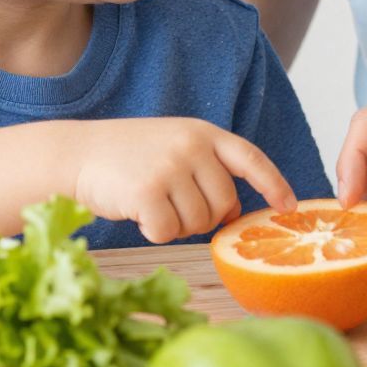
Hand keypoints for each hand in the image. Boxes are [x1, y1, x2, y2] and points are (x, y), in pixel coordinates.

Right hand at [71, 117, 294, 243]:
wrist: (76, 154)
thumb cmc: (128, 156)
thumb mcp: (174, 145)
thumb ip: (207, 168)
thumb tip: (234, 211)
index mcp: (203, 132)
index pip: (250, 158)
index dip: (274, 183)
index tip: (289, 207)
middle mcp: (191, 146)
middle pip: (224, 203)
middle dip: (205, 217)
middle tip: (174, 207)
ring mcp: (169, 167)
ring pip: (197, 223)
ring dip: (176, 225)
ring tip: (151, 203)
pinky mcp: (147, 193)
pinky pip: (167, 233)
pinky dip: (153, 233)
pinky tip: (137, 213)